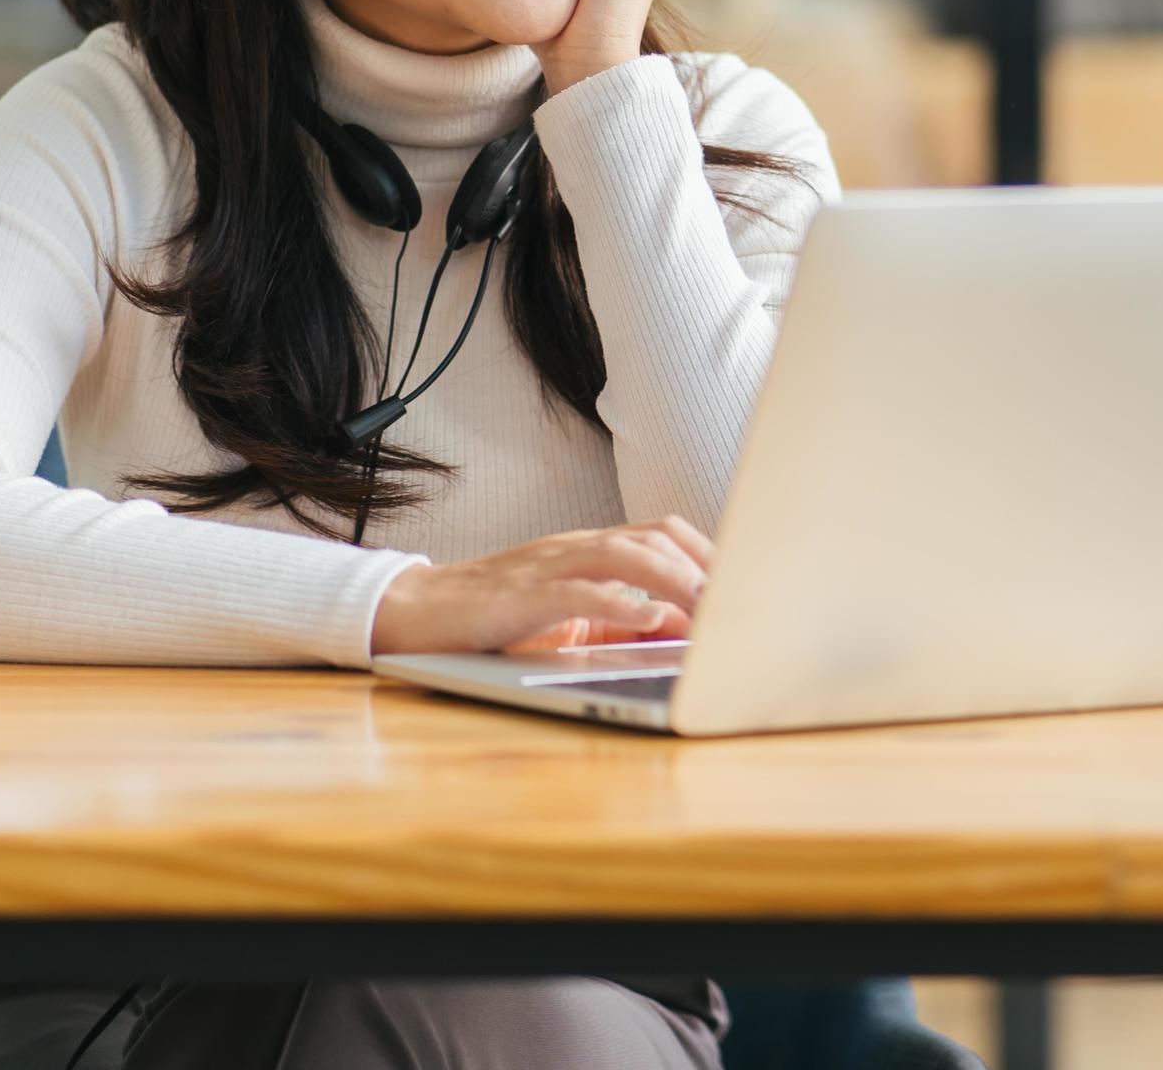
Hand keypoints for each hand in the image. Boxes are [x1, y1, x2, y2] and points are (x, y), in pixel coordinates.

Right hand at [371, 516, 714, 655]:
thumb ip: (623, 618)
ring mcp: (546, 568)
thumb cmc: (496, 619)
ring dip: (675, 578)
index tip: (747, 583)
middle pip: (654, 535)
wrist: (415, 614)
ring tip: (711, 606)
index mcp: (589, 550)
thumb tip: (686, 630)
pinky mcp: (521, 597)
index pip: (663, 532)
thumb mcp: (569, 617)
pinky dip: (622, 603)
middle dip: (704, 563)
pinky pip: (578, 591)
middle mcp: (573, 548)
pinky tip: (653, 618)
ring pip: (623, 554)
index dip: (709, 552)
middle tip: (741, 598)